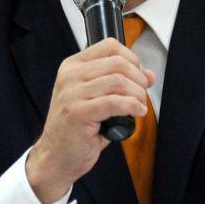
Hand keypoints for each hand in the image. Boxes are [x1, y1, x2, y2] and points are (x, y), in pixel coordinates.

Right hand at [27, 38, 155, 203]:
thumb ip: (121, 84)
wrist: (55, 157)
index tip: (138, 75)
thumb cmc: (77, 129)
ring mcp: (72, 94)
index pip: (109, 46)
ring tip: (139, 106)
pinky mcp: (79, 113)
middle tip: (141, 94)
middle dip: (138, 78)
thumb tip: (150, 75)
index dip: (131, 58)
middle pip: (118, 63)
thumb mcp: (98, 100)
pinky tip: (137, 113)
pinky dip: (132, 107)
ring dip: (137, 94)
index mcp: (72, 66)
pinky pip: (115, 102)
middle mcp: (70, 76)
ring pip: (118, 81)